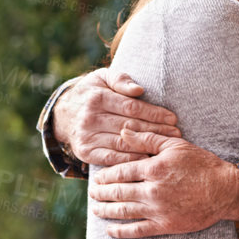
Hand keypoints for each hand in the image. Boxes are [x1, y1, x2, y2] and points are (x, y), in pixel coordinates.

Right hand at [53, 69, 180, 167]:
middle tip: (176, 135)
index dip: (154, 114)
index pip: (131, 108)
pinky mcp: (85, 152)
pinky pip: (111, 158)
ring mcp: (86, 137)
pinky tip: (146, 159)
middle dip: (155, 131)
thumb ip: (120, 79)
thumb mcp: (101, 77)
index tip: (173, 119)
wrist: (63, 113)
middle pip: (130, 127)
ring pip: (123, 143)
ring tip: (165, 148)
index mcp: (96, 97)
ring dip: (146, 146)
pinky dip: (129, 160)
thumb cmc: (91, 92)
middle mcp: (90, 118)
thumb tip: (139, 90)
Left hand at [88, 127, 238, 237]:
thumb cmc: (202, 164)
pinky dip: (121, 231)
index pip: (120, 172)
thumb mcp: (175, 145)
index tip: (96, 177)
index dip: (105, 175)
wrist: (225, 191)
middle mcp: (152, 190)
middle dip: (101, 193)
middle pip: (118, 192)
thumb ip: (147, 137)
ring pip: (123, 211)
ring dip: (106, 211)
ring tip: (96, 209)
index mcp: (153, 168)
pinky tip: (110, 230)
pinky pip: (137, 230)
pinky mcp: (165, 226)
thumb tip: (123, 130)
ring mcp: (157, 210)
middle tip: (91, 193)